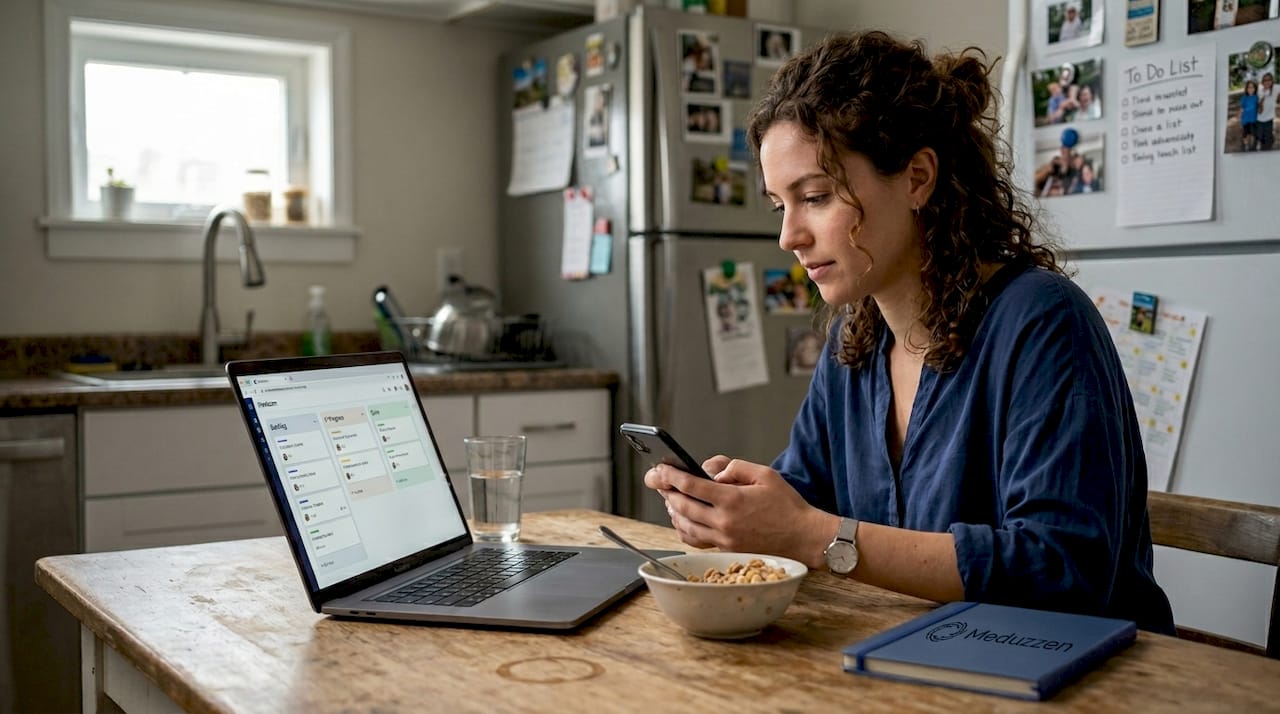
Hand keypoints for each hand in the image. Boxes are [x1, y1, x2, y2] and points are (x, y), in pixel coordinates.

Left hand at [643, 456, 834, 567]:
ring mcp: (724, 539)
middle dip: (668, 492)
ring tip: (671, 500)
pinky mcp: (727, 550)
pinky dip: (684, 530)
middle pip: (683, 507)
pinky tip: (683, 521)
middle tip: (660, 482)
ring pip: (685, 526)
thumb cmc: (787, 505)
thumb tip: (713, 471)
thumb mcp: (765, 474)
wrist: (804, 537)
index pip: (691, 486)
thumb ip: (736, 467)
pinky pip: (697, 541)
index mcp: (732, 500)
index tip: (661, 469)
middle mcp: (724, 522)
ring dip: (673, 512)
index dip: (671, 476)